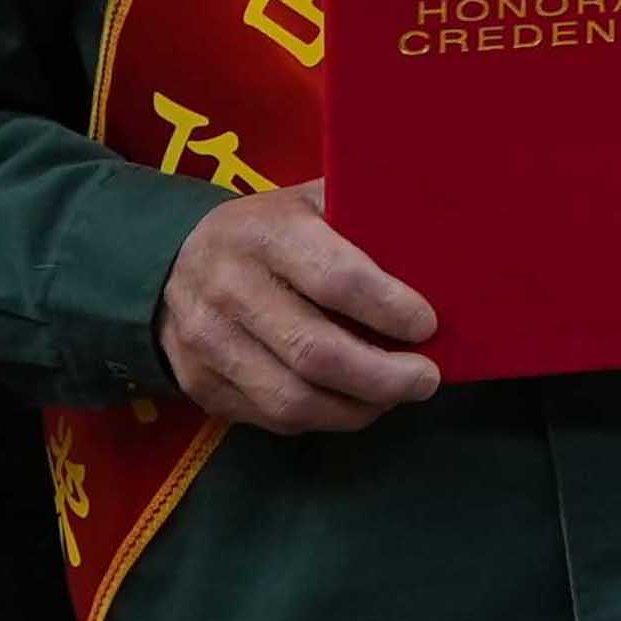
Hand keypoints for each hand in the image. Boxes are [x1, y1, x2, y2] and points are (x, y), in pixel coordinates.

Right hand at [157, 180, 440, 433]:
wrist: (173, 261)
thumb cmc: (272, 229)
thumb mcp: (312, 201)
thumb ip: (366, 218)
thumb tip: (448, 244)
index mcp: (267, 234)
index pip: (336, 279)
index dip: (388, 308)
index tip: (428, 325)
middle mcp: (228, 288)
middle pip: (313, 352)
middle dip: (382, 376)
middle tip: (426, 379)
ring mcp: (206, 343)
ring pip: (291, 399)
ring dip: (356, 408)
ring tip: (395, 396)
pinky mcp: (200, 385)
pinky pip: (269, 418)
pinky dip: (321, 419)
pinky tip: (353, 403)